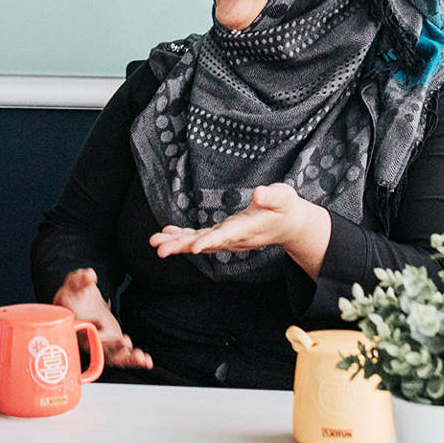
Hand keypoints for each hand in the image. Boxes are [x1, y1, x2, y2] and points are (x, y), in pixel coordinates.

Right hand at [52, 268, 151, 370]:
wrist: (79, 301)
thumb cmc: (74, 293)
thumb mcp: (74, 282)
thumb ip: (81, 279)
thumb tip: (90, 275)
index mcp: (77, 326)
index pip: (83, 334)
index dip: (92, 333)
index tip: (99, 327)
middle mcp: (88, 339)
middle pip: (101, 350)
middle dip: (114, 349)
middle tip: (125, 343)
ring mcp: (102, 344)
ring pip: (114, 357)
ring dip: (128, 359)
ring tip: (141, 358)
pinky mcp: (113, 344)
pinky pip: (122, 356)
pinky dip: (133, 359)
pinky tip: (146, 361)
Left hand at [148, 184, 327, 261]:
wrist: (288, 225)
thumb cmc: (285, 208)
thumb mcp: (284, 197)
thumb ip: (272, 196)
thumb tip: (258, 192)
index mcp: (248, 229)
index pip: (227, 236)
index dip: (210, 241)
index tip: (194, 248)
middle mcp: (235, 238)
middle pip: (206, 243)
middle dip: (182, 247)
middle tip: (159, 250)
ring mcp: (228, 238)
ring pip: (199, 242)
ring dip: (177, 243)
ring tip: (155, 242)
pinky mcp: (223, 234)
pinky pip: (200, 237)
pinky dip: (184, 236)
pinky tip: (167, 233)